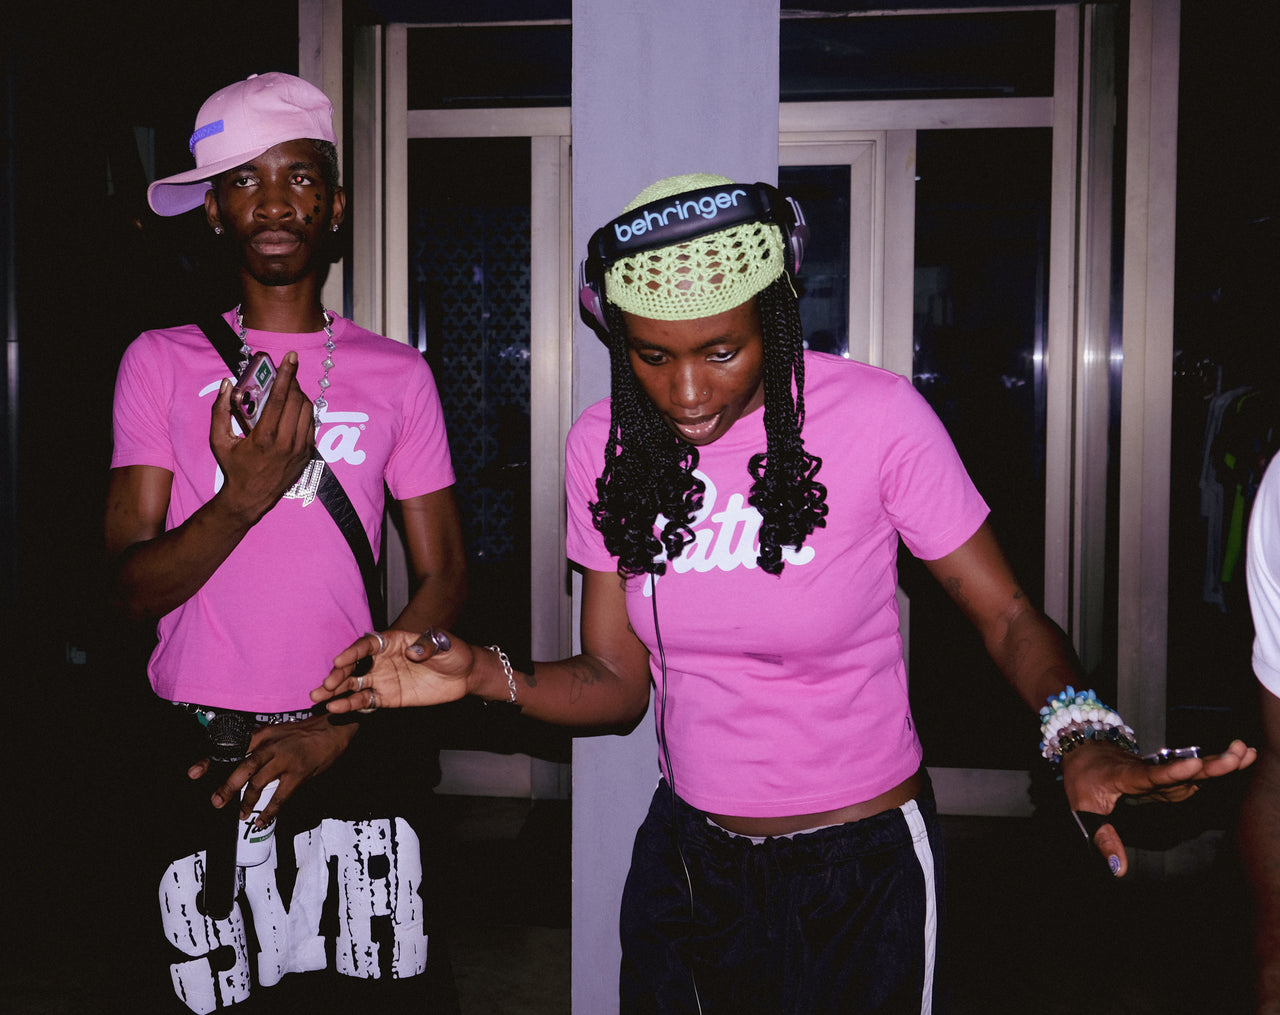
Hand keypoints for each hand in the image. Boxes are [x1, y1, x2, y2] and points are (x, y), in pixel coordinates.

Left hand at [186, 715, 357, 824]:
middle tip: (217, 802)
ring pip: (259, 782)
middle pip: (243, 767)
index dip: (211, 760)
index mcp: (264, 735)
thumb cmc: (307, 732)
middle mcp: (271, 745)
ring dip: (248, 801)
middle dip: (227, 787)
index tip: (193, 772)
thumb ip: (262, 746)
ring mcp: (285, 759)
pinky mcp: (298, 772)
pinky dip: (270, 810)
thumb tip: (246, 766)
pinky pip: (280, 795)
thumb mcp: (280, 731)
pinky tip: (263, 819)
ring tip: (242, 814)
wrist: (334, 727)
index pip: (232, 747)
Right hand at [210, 350, 315, 522]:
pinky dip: (304, 412)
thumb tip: (227, 384)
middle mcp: (286, 443)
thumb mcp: (218, 440)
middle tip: (284, 375)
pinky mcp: (308, 454)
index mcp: (264, 437)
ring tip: (288, 392)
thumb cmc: (233, 467)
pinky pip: (311, 424)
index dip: (286, 374)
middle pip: (297, 401)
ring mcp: (300, 450)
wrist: (250, 498)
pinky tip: (293, 409)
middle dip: (292, 382)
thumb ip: (220, 410)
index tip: (291, 357)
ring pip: (307, 411)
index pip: (279, 398)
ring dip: (299, 396)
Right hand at [311, 628, 474, 712]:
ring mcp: (383, 678)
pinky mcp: (387, 697)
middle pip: (354, 665)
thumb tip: (412, 652)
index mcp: (392, 641)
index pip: (367, 644)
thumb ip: (427, 646)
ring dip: (335, 690)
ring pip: (353, 683)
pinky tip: (337, 708)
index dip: (353, 652)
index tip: (340, 660)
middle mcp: (382, 659)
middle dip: (338, 673)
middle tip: (326, 684)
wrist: (465, 674)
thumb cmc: (453, 652)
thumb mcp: (444, 644)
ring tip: (318, 697)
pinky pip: (365, 700)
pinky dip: (351, 704)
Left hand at [1061, 738, 1256, 875]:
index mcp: (1126, 776)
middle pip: (1180, 768)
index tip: (1195, 765)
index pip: (1151, 775)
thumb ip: (1103, 839)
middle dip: (1210, 764)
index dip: (1173, 772)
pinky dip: (1214, 768)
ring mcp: (1159, 771)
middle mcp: (1147, 770)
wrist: (1083, 751)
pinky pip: (1191, 773)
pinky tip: (1238, 760)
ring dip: (1218, 762)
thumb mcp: (1084, 811)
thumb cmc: (1083, 781)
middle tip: (1236, 755)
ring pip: (1190, 768)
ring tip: (1245, 753)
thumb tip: (1119, 870)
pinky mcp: (1167, 775)